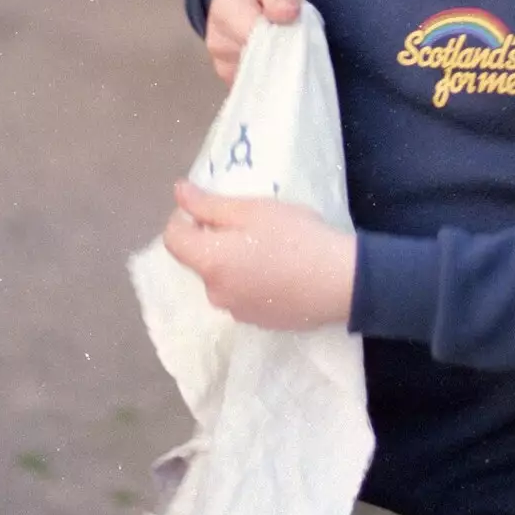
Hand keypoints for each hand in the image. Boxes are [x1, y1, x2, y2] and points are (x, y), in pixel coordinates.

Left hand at [163, 180, 355, 329]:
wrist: (341, 281)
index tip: (210, 208)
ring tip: (271, 249)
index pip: (173, 239)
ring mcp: (237, 312)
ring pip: (224, 278)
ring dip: (235, 262)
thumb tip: (178, 192)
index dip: (184, 218)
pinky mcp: (258, 322)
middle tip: (252, 225)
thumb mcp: (252, 210)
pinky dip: (252, 281)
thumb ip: (208, 204)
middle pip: (201, 260)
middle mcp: (215, 292)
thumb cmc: (296, 237)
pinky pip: (243, 295)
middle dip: (216, 240)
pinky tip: (282, 271)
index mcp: (209, 262)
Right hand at [206, 0, 304, 83]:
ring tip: (289, 47)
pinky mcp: (230, 77)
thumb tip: (286, 15)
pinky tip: (281, 61)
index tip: (302, 35)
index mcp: (227, 11)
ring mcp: (222, 63)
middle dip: (284, 55)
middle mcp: (218, 42)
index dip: (284, 40)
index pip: (257, 37)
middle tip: (302, 41)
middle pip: (259, 62)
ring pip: (259, 78)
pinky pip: (256, 86)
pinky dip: (271, 77)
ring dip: (279, 67)